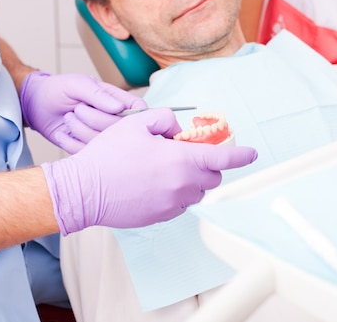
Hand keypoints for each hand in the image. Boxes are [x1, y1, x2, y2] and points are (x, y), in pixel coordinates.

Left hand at [20, 71, 146, 153]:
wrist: (37, 106)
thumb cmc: (58, 89)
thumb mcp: (76, 84)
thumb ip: (98, 94)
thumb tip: (119, 108)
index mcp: (118, 100)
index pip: (139, 110)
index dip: (134, 116)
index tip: (114, 112)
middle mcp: (114, 120)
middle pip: (122, 130)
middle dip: (95, 120)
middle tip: (78, 110)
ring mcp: (102, 137)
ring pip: (105, 144)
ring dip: (81, 131)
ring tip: (68, 119)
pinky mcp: (88, 151)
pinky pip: (88, 154)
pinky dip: (71, 144)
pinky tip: (63, 133)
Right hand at [41, 109, 257, 233]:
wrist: (84, 190)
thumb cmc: (108, 156)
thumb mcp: (137, 123)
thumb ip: (166, 120)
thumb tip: (178, 131)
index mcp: (181, 160)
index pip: (223, 159)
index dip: (242, 155)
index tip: (252, 153)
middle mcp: (182, 185)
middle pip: (212, 177)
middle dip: (206, 165)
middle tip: (183, 154)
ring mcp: (173, 204)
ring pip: (196, 191)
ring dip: (190, 179)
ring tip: (163, 169)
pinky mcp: (161, 217)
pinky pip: (180, 204)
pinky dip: (176, 193)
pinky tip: (153, 184)